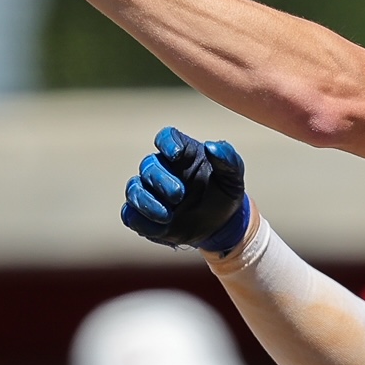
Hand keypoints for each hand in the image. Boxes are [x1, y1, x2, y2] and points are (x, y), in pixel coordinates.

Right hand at [120, 126, 251, 251]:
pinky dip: (142, 222)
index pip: (166, 138)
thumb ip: (227, 159)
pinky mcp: (144, 216)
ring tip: (167, 216)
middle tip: (179, 195)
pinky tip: (161, 227)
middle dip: (160, 180)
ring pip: (134, 189)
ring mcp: (150, 193)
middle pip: (149, 165)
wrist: (221, 224)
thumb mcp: (233, 176)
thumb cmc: (224, 193)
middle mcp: (162, 169)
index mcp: (183, 153)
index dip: (167, 143)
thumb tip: (212, 147)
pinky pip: (131, 216)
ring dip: (146, 202)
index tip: (177, 155)